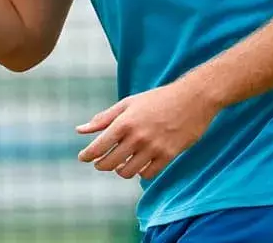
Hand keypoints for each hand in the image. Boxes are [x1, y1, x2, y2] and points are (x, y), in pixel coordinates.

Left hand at [75, 80, 221, 180]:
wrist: (193, 98)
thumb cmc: (158, 99)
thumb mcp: (128, 104)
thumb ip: (103, 118)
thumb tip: (80, 130)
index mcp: (124, 122)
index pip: (98, 147)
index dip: (87, 155)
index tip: (83, 157)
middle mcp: (137, 137)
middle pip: (109, 163)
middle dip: (101, 165)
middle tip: (100, 162)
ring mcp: (153, 148)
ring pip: (127, 172)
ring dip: (120, 170)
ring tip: (120, 164)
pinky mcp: (168, 155)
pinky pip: (147, 174)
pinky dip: (140, 172)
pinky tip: (139, 164)